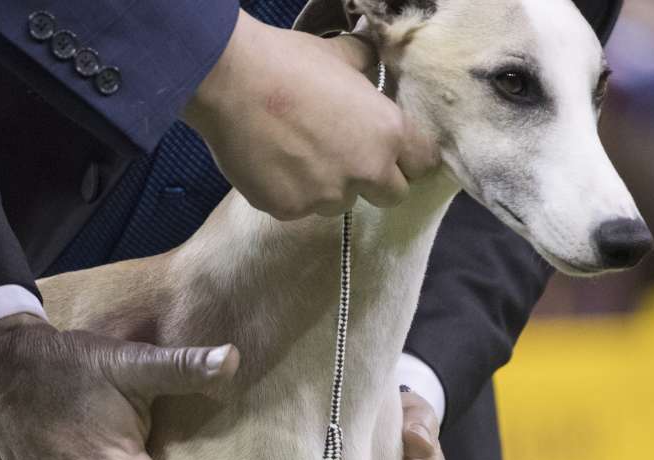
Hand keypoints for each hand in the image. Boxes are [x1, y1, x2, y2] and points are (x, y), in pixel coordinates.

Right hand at [182, 11, 439, 219]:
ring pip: (338, 204)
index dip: (408, 158)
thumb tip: (368, 65)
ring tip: (296, 156)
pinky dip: (287, 192)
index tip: (392, 152)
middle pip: (390, 195)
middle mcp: (364, 171)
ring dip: (327, 188)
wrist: (231, 83)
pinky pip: (297, 207)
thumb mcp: (340, 55)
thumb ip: (364, 68)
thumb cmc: (288, 62)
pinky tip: (270, 163)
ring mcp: (325, 196)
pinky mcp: (287, 210)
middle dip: (373, 181)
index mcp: (388, 132)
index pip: (422, 164)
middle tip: (344, 158)